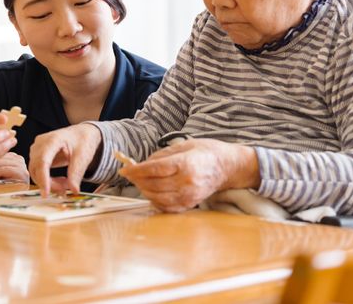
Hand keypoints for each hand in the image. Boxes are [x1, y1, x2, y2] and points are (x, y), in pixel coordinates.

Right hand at [28, 123, 101, 195]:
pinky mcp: (38, 156)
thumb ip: (77, 173)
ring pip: (36, 172)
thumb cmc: (83, 140)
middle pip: (37, 168)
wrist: (82, 133)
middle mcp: (41, 143)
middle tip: (65, 190)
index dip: (43, 178)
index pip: (43, 161)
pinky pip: (38, 172)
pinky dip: (48, 180)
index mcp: (53, 139)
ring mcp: (38, 149)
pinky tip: (61, 181)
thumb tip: (73, 190)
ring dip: (49, 183)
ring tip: (66, 184)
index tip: (46, 193)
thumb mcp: (83, 156)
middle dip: (50, 183)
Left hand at [118, 138, 258, 212]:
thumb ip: (162, 154)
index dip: (136, 170)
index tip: (124, 169)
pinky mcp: (190, 204)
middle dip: (137, 180)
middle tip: (130, 174)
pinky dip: (155, 201)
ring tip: (139, 182)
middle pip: (153, 185)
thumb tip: (143, 163)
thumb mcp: (184, 145)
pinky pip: (167, 207)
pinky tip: (151, 192)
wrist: (228, 167)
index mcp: (186, 164)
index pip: (154, 169)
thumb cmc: (207, 152)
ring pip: (157, 198)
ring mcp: (190, 196)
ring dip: (144, 191)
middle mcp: (187, 182)